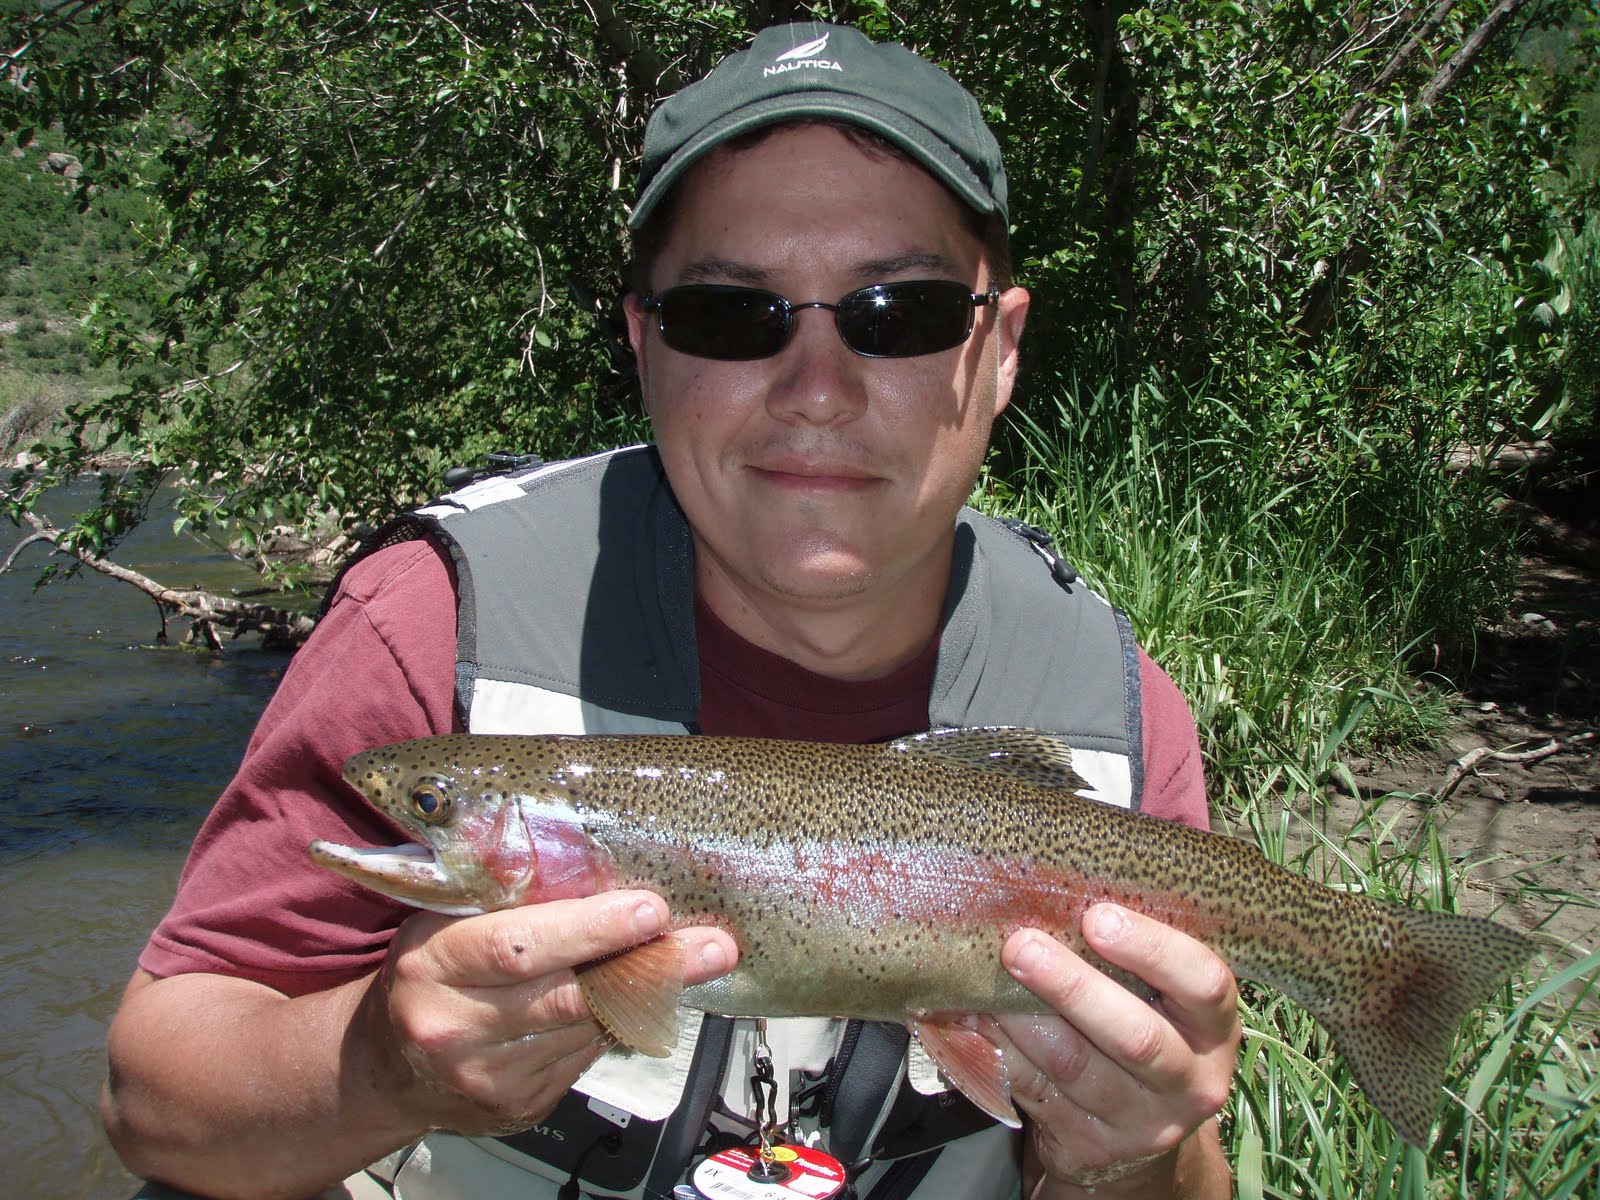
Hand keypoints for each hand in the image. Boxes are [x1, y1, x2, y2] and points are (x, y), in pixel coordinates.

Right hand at [368, 890, 738, 1135]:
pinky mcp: (519, 1106)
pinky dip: (621, 1023)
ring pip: (588, 1029)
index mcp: (433, 966)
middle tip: (711, 943)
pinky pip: (586, 1057)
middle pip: (569, 995)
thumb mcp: (440, 923)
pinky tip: (650, 996)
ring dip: (650, 994)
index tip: (649, 910)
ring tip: (703, 959)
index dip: (591, 930)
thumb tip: (588, 851)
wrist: (386, 1069)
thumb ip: (498, 895)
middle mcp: (457, 1028)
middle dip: (649, 966)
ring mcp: (489, 1077)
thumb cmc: (428, 974)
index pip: (519, 947)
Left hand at [992, 903, 1237, 1196]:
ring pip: (1074, 1067)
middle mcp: (1189, 1081)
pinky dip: (997, 1050)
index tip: (1098, 916)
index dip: (1152, 949)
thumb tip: (1054, 887)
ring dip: (1021, 1020)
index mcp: (1214, 1027)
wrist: (1136, 1132)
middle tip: (1021, 946)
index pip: (1204, 984)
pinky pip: (1034, 1091)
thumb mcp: (1159, 997)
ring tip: (984, 981)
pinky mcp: (1091, 1146)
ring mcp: (1141, 1122)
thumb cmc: (1142, 1026)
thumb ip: (1131, 954)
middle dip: (1072, 987)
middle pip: (1135, 1037)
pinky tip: (970, 1019)